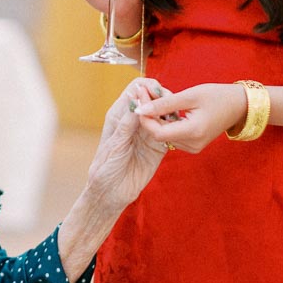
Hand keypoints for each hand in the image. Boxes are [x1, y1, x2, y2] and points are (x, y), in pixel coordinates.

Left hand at [84, 77, 177, 211]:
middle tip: (170, 102)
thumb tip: (137, 103)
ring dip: (170, 111)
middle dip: (161, 97)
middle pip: (152, 99)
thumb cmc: (105, 169)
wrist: (111, 194)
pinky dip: (174, 127)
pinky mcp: (158, 146)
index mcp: (119, 115)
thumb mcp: (114, 145)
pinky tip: (178, 127)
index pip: (134, 90)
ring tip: (175, 114)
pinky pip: (169, 131)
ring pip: (162, 113)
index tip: (155, 92)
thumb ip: (126, 125)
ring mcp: (147, 132)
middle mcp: (134, 121)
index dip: (146, 88)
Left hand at [130, 82, 248, 152]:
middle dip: (148, 115)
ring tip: (153, 98)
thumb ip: (164, 104)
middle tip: (142, 94)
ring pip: (164, 136)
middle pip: (158, 134)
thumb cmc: (216, 96)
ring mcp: (193, 147)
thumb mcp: (189, 96)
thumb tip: (140, 109)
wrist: (239, 106)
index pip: (157, 132)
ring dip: (156, 118)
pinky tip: (165, 109)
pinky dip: (165, 123)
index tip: (138, 98)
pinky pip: (172, 136)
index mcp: (193, 132)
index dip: (144, 117)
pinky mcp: (193, 146)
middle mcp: (192, 144)